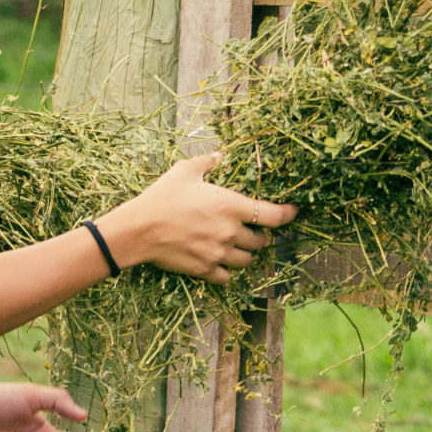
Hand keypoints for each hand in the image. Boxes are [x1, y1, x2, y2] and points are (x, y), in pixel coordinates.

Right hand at [100, 153, 297, 281]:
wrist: (139, 229)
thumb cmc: (162, 197)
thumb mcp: (185, 171)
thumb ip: (207, 162)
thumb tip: (220, 155)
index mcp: (231, 206)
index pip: (273, 215)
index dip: (287, 215)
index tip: (292, 213)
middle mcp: (231, 232)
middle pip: (261, 241)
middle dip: (260, 235)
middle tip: (251, 229)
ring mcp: (219, 254)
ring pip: (247, 260)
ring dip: (246, 253)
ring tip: (236, 245)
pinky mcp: (205, 270)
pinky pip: (228, 276)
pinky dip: (227, 270)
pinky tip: (220, 261)